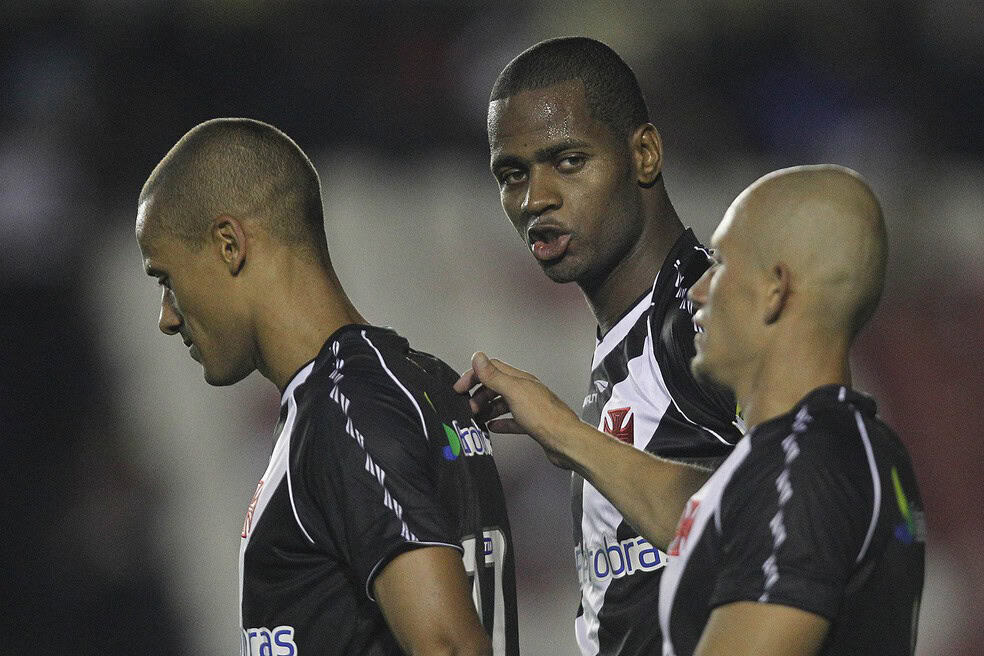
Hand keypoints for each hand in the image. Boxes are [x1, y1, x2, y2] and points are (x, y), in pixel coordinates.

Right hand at [454, 352, 583, 468]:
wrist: (565, 441)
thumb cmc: (545, 417)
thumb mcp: (514, 392)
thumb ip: (494, 375)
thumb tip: (478, 357)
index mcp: (521, 380)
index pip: (492, 369)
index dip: (474, 375)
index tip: (460, 387)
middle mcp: (526, 391)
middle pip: (496, 386)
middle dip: (479, 393)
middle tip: (467, 405)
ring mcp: (529, 407)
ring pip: (503, 403)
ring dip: (488, 407)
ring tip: (477, 416)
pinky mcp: (532, 424)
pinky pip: (512, 420)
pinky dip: (500, 422)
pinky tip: (494, 426)